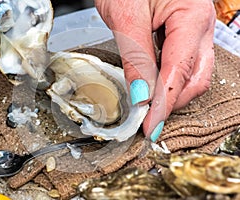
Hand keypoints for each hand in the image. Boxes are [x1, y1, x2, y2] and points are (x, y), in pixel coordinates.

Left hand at [95, 0, 215, 141]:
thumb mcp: (126, 17)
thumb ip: (136, 57)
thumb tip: (141, 96)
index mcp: (191, 18)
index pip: (179, 72)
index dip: (165, 104)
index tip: (151, 126)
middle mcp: (200, 26)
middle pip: (195, 78)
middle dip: (173, 102)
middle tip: (149, 119)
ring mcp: (194, 30)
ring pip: (192, 73)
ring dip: (172, 93)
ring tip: (151, 107)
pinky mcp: (183, 33)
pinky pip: (183, 63)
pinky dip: (169, 80)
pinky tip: (154, 86)